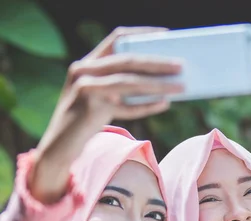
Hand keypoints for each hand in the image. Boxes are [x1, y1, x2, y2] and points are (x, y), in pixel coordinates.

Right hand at [30, 26, 183, 202]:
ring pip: (128, 81)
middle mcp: (83, 70)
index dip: (141, 34)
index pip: (117, 39)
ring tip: (181, 86)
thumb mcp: (105, 98)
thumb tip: (165, 82)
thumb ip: (125, 87)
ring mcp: (83, 87)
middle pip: (127, 60)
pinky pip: (124, 105)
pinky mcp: (88, 107)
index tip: (166, 35)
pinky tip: (165, 104)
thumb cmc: (87, 121)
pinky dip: (146, 105)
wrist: (59, 147)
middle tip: (181, 65)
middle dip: (157, 62)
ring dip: (158, 84)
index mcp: (88, 62)